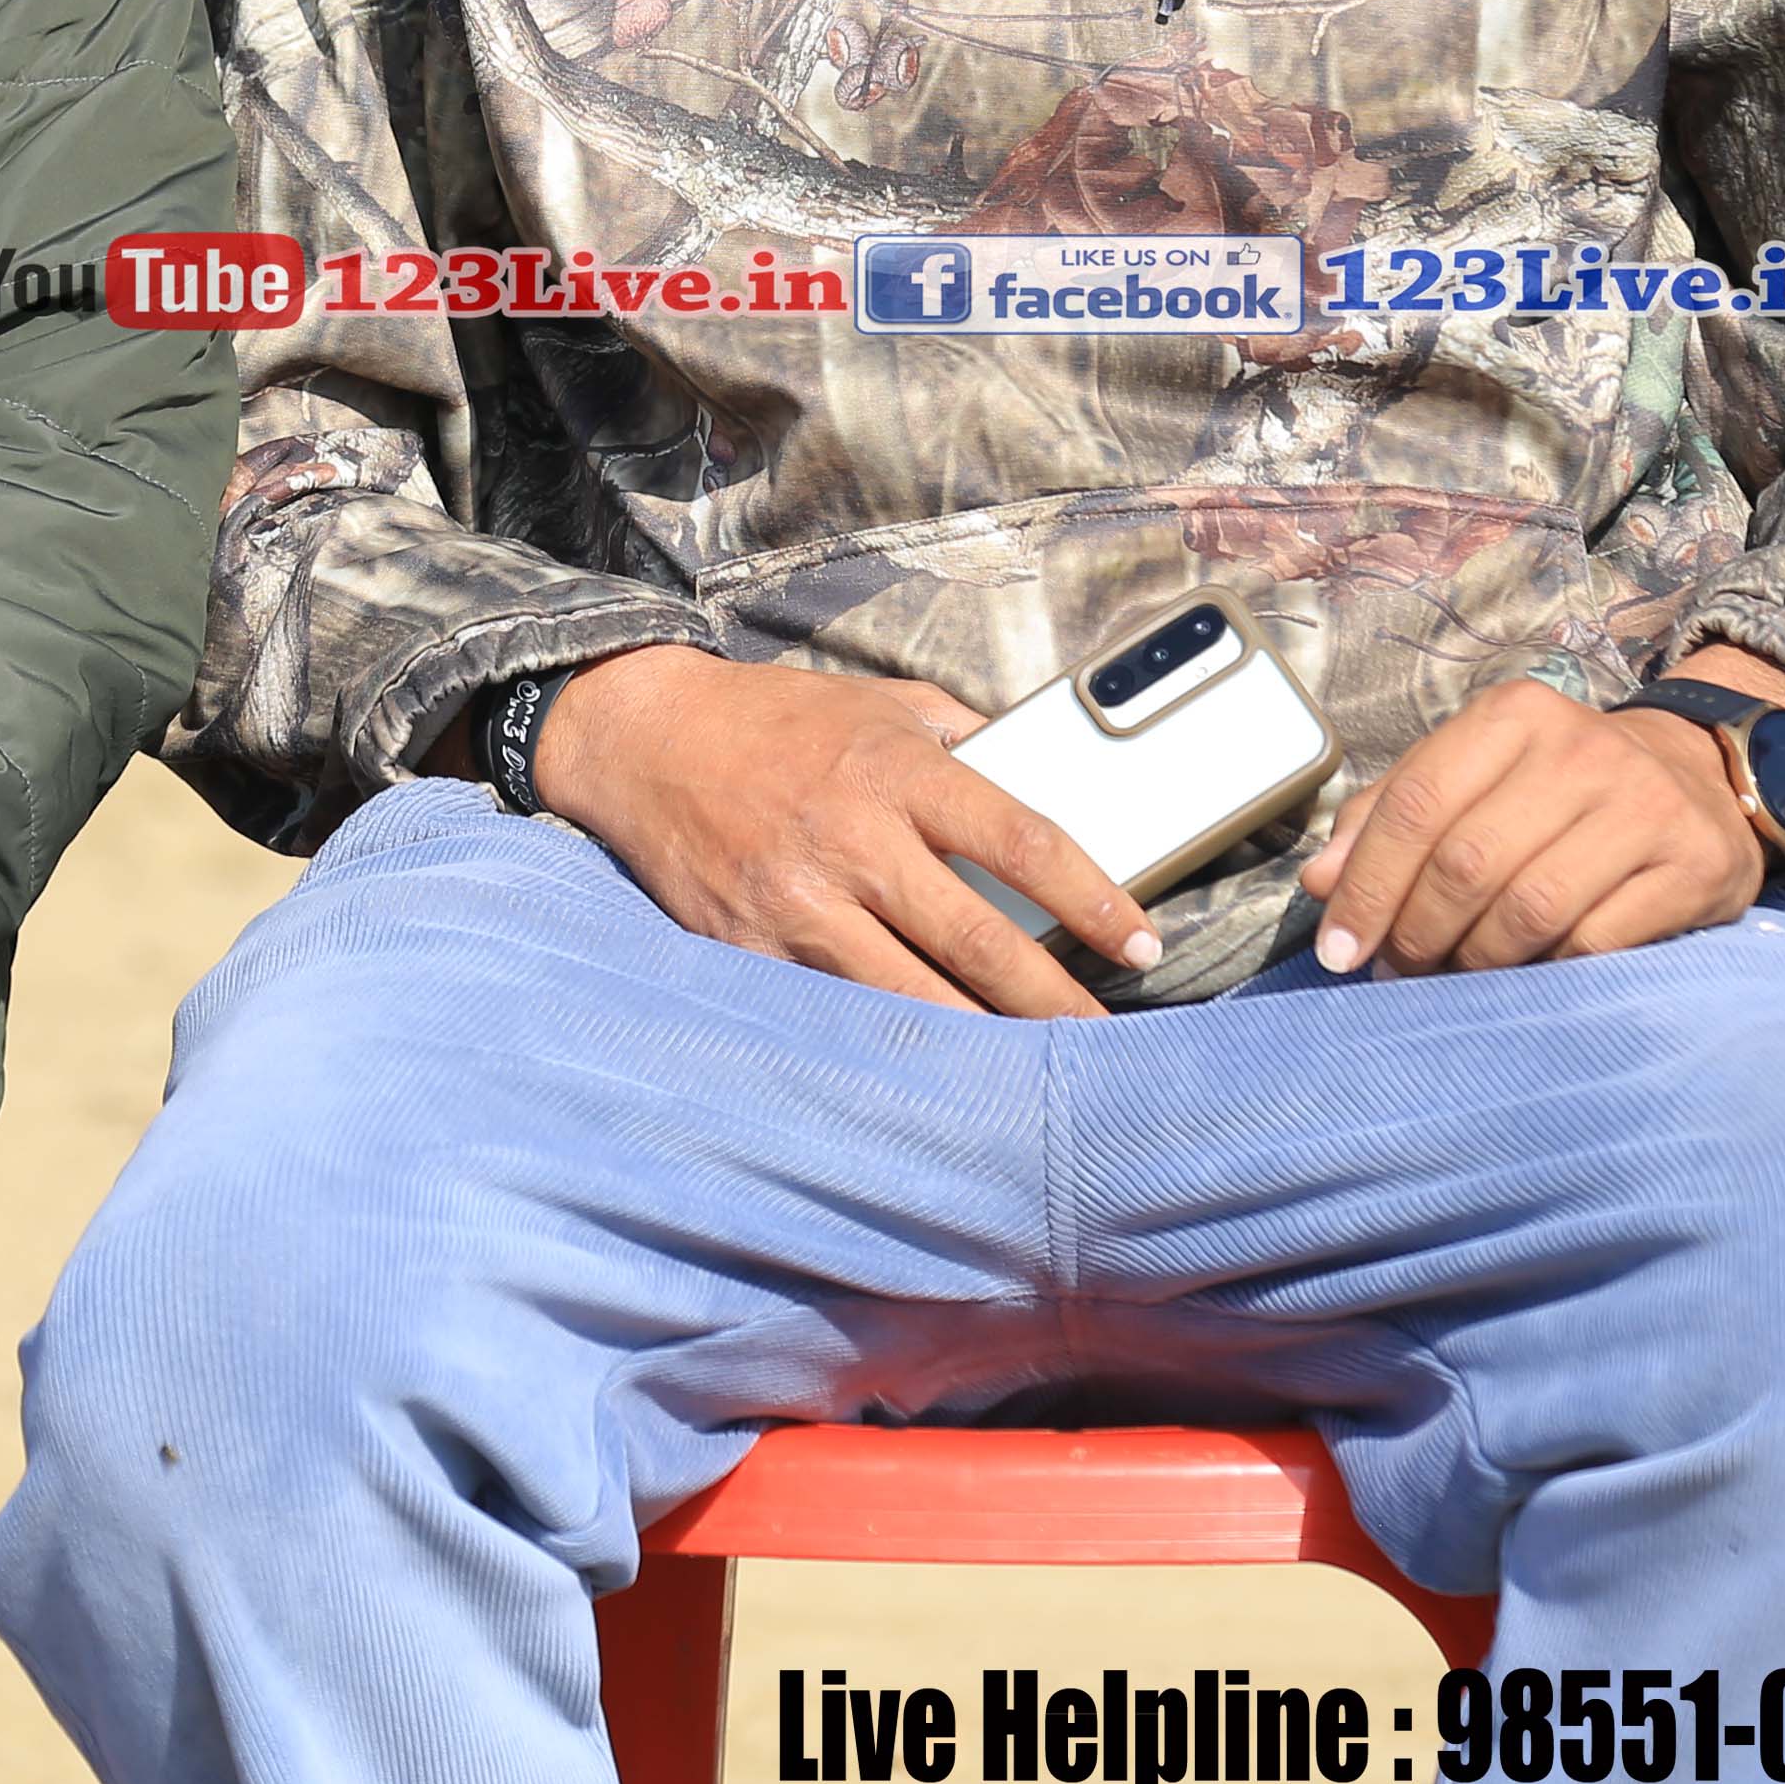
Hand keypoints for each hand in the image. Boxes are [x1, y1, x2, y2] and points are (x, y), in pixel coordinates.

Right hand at [527, 646, 1161, 1017]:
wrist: (643, 739)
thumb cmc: (773, 720)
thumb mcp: (880, 703)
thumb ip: (966, 736)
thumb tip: (1051, 775)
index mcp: (896, 771)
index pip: (1022, 841)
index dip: (1093, 900)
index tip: (1141, 943)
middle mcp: (851, 840)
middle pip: (979, 943)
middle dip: (1056, 1003)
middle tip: (1108, 1041)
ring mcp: (797, 903)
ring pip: (911, 999)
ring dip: (984, 1045)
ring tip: (1039, 1079)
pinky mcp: (751, 948)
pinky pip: (836, 1016)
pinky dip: (889, 1051)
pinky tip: (935, 1080)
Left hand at [1297, 647, 1784, 977]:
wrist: (1698, 780)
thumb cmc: (1559, 787)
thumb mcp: (1474, 776)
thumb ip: (1392, 818)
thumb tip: (1321, 883)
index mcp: (1514, 716)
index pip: (1417, 804)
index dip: (1367, 884)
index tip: (1339, 948)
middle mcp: (1582, 750)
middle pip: (1467, 863)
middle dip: (1415, 932)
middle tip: (1395, 971)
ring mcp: (1645, 806)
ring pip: (1529, 909)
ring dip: (1474, 962)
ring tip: (1449, 980)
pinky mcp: (1694, 865)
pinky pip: (1596, 942)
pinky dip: (1545, 972)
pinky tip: (1524, 980)